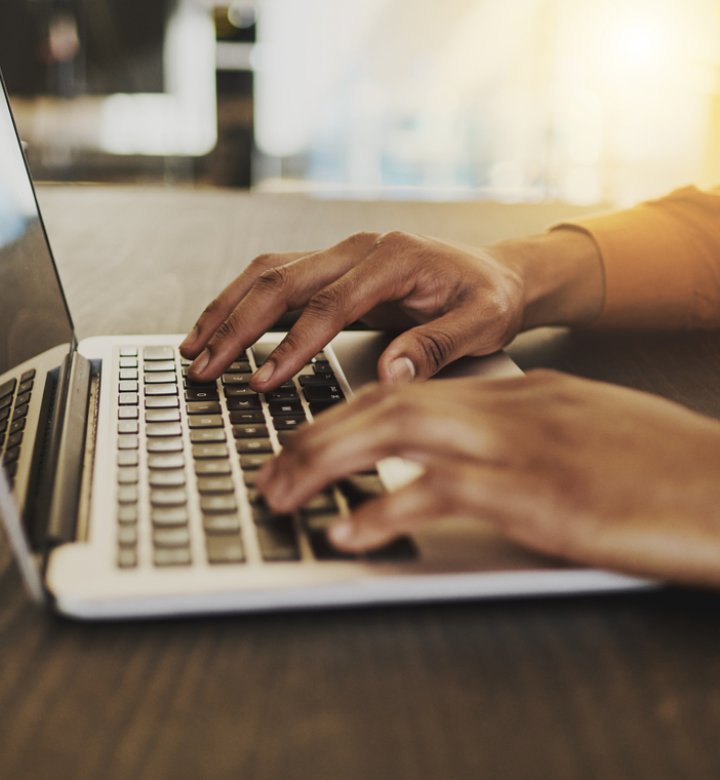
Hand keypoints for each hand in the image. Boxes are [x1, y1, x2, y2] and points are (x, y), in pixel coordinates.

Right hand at [180, 229, 601, 388]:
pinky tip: (223, 328)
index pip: (330, 304)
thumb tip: (391, 372)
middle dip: (237, 325)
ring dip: (228, 309)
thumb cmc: (490, 297)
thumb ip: (437, 345)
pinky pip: (278, 279)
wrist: (496, 273)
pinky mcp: (335, 269)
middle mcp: (360, 249)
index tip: (264, 380)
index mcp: (395, 258)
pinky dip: (244, 303)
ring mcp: (343, 255)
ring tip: (196, 349)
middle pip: (282, 280)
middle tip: (205, 367)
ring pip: (269, 273)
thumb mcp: (482, 323)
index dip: (293, 344)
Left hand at [255, 370, 719, 587]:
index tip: (308, 438)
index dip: (345, 414)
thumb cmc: (661, 464)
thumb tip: (466, 455)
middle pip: (385, 402)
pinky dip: (384, 511)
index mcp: (516, 392)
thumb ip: (519, 432)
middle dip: (316, 434)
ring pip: (397, 433)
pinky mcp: (539, 494)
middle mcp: (508, 408)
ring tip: (282, 493)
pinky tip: (347, 530)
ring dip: (327, 462)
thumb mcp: (579, 430)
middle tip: (272, 469)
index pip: (409, 388)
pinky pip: (441, 493)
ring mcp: (521, 446)